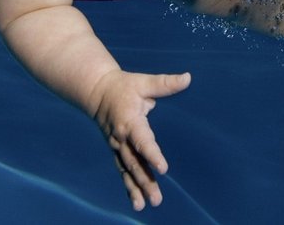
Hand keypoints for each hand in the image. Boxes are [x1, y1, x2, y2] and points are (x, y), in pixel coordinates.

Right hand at [89, 70, 191, 210]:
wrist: (96, 92)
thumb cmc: (124, 86)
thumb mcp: (144, 82)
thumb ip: (165, 83)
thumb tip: (188, 78)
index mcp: (129, 121)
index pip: (142, 140)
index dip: (152, 154)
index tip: (163, 168)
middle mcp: (121, 138)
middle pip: (134, 162)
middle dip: (145, 180)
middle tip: (156, 197)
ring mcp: (117, 147)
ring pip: (127, 171)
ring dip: (136, 188)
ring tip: (143, 205)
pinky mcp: (117, 152)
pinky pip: (123, 172)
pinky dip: (129, 187)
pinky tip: (137, 203)